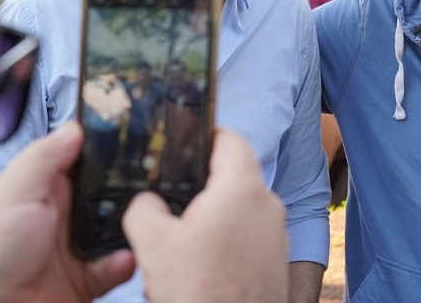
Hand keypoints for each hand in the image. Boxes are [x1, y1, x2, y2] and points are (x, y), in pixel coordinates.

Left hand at [0, 122, 134, 302]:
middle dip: (129, 190)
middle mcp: (59, 216)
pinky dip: (125, 261)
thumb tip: (74, 129)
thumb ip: (43, 159)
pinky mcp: (86, 276)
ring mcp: (74, 246)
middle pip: (107, 192)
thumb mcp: (12, 195)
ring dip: (132, 227)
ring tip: (141, 222)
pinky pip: (118, 264)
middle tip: (146, 185)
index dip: (106, 151)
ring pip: (119, 227)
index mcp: (39, 189)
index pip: (80, 160)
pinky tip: (122, 258)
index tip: (134, 141)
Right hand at [123, 128, 287, 302]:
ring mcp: (276, 233)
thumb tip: (146, 201)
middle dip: (200, 184)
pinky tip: (199, 263)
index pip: (230, 139)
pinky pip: (247, 236)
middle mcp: (268, 205)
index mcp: (243, 188)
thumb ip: (144, 208)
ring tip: (179, 238)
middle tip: (170, 194)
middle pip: (233, 176)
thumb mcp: (153, 244)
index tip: (184, 138)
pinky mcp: (275, 259)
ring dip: (210, 217)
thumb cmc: (201, 290)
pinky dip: (224, 240)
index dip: (205, 134)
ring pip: (239, 209)